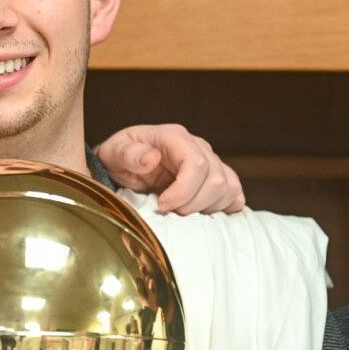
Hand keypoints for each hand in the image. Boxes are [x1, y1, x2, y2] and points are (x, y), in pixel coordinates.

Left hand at [97, 124, 244, 214]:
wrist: (123, 165)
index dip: (184, 191)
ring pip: (229, 188)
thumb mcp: (113, 153)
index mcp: (175, 137)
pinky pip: (235, 194)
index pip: (198, 164)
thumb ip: (128, 154)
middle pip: (216, 180)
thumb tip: (152, 158)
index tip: (162, 204)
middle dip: (192, 204)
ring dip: (206, 207)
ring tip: (180, 210)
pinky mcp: (217, 178)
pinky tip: (200, 211)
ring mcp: (212, 162)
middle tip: (167, 209)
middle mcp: (199, 147)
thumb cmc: (118, 158)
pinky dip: (222, 208)